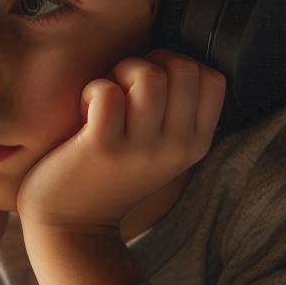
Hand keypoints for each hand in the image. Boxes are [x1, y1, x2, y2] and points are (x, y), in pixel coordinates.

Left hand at [16, 50, 225, 231]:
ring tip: (106, 100)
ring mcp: (141, 149)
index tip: (152, 88)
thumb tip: (170, 57)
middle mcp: (176, 147)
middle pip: (182, 68)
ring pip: (148, 75)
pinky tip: (85, 114)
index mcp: (195, 144)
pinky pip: (107, 92)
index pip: (213, 78)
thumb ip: (176, 112)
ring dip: (120, 74)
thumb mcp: (160, 150)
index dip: (179, 66)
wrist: (73, 227)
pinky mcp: (104, 148)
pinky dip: (92, 92)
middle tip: (125, 90)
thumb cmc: (112, 174)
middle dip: (149, 64)